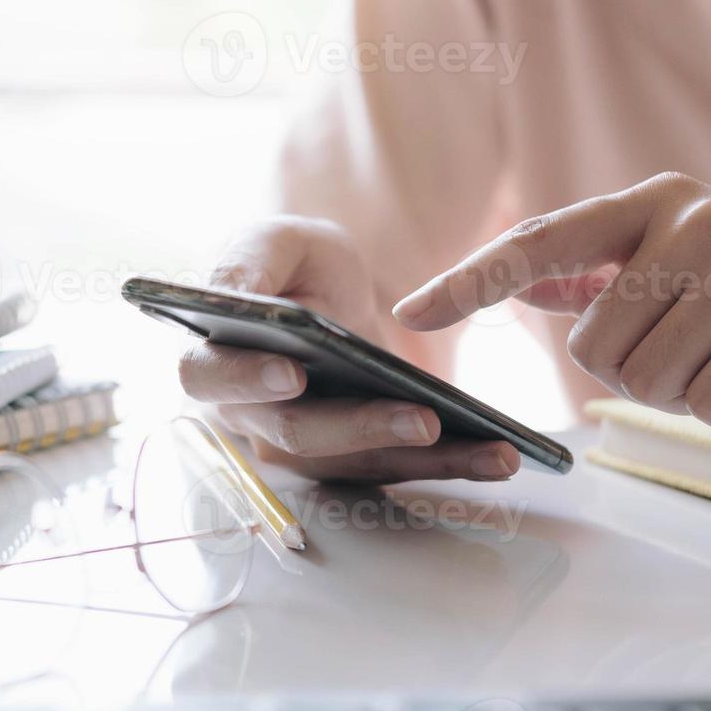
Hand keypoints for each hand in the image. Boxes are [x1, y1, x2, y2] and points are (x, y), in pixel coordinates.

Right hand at [178, 216, 520, 481]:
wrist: (327, 293)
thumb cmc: (291, 263)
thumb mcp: (273, 243)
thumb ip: (249, 263)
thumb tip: (236, 296)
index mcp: (210, 359)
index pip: (211, 379)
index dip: (247, 381)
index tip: (292, 374)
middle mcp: (248, 416)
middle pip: (296, 435)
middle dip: (362, 428)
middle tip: (424, 420)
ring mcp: (302, 444)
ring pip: (355, 463)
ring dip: (424, 461)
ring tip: (492, 450)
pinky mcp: (351, 457)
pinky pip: (396, 467)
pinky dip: (450, 464)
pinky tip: (500, 454)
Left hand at [394, 172, 710, 430]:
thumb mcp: (689, 260)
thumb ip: (605, 269)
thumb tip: (518, 280)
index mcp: (656, 201)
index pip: (538, 242)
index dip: (469, 281)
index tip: (407, 312)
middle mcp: (692, 217)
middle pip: (592, 345)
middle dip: (635, 374)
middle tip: (701, 351)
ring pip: (644, 380)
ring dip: (685, 394)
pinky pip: (709, 402)